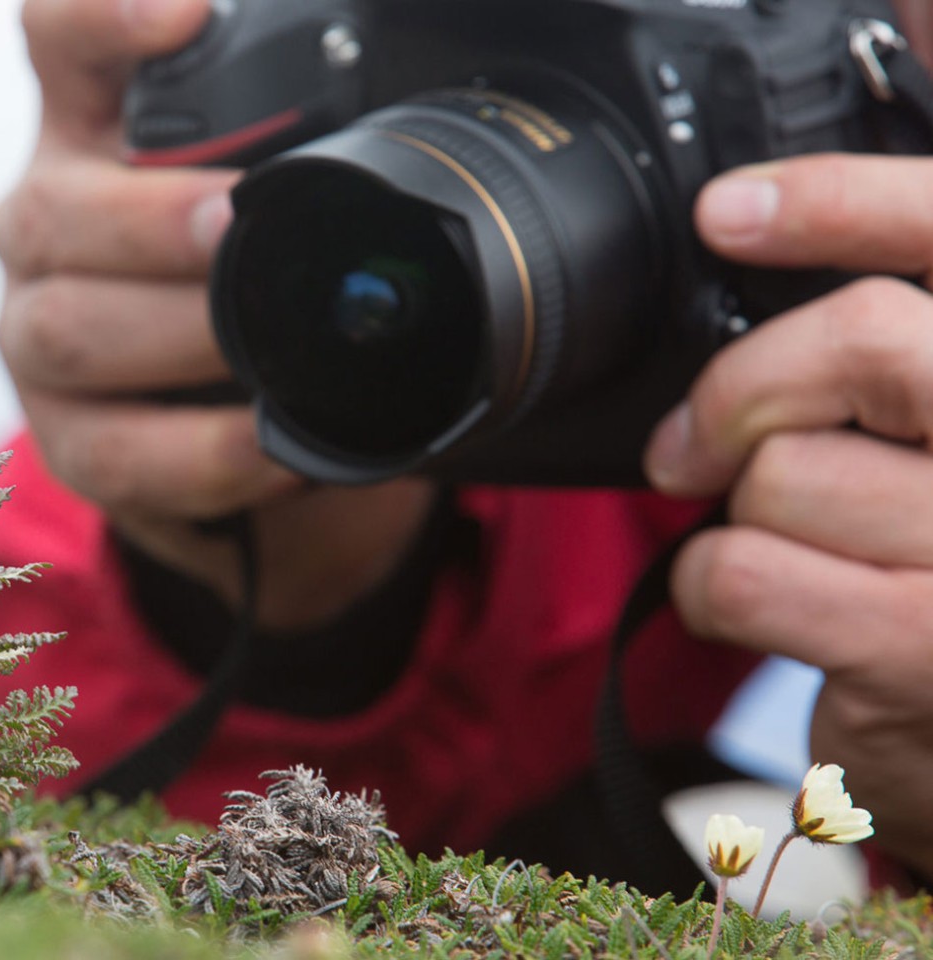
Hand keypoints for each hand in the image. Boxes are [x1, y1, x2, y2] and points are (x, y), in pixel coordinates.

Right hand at [0, 0, 433, 626]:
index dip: (105, 17)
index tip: (184, 13)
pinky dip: (202, 455)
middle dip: (151, 222)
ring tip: (261, 354)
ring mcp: (38, 334)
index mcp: (96, 135)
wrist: (233, 428)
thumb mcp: (275, 204)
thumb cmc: (253, 285)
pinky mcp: (63, 439)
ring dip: (176, 340)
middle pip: (55, 211)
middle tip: (234, 225)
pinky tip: (270, 447)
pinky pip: (112, 452)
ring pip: (68, 333)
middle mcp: (45, 227)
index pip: (64, 43)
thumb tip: (411, 125)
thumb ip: (303, 154)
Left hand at [646, 153, 932, 875]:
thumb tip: (749, 236)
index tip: (726, 212)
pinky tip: (755, 607)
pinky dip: (710, 588)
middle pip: (869, 340)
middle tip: (696, 443)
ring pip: (786, 470)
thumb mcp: (926, 448)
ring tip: (788, 552)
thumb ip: (883, 358)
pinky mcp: (925, 650)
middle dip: (745, 385)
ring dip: (741, 514)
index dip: (841, 201)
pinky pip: (742, 569)